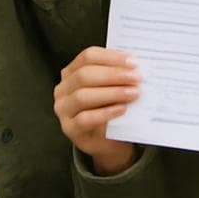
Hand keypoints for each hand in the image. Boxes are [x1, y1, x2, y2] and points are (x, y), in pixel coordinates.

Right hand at [53, 46, 140, 175]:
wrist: (108, 140)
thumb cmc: (109, 108)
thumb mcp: (109, 87)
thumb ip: (116, 75)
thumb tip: (134, 67)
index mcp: (71, 72)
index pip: (87, 57)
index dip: (110, 57)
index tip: (132, 62)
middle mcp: (63, 89)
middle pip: (84, 75)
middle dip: (113, 75)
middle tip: (135, 78)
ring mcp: (64, 109)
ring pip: (82, 96)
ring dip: (111, 93)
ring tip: (132, 93)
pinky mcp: (70, 128)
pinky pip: (85, 119)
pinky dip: (105, 112)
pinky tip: (122, 109)